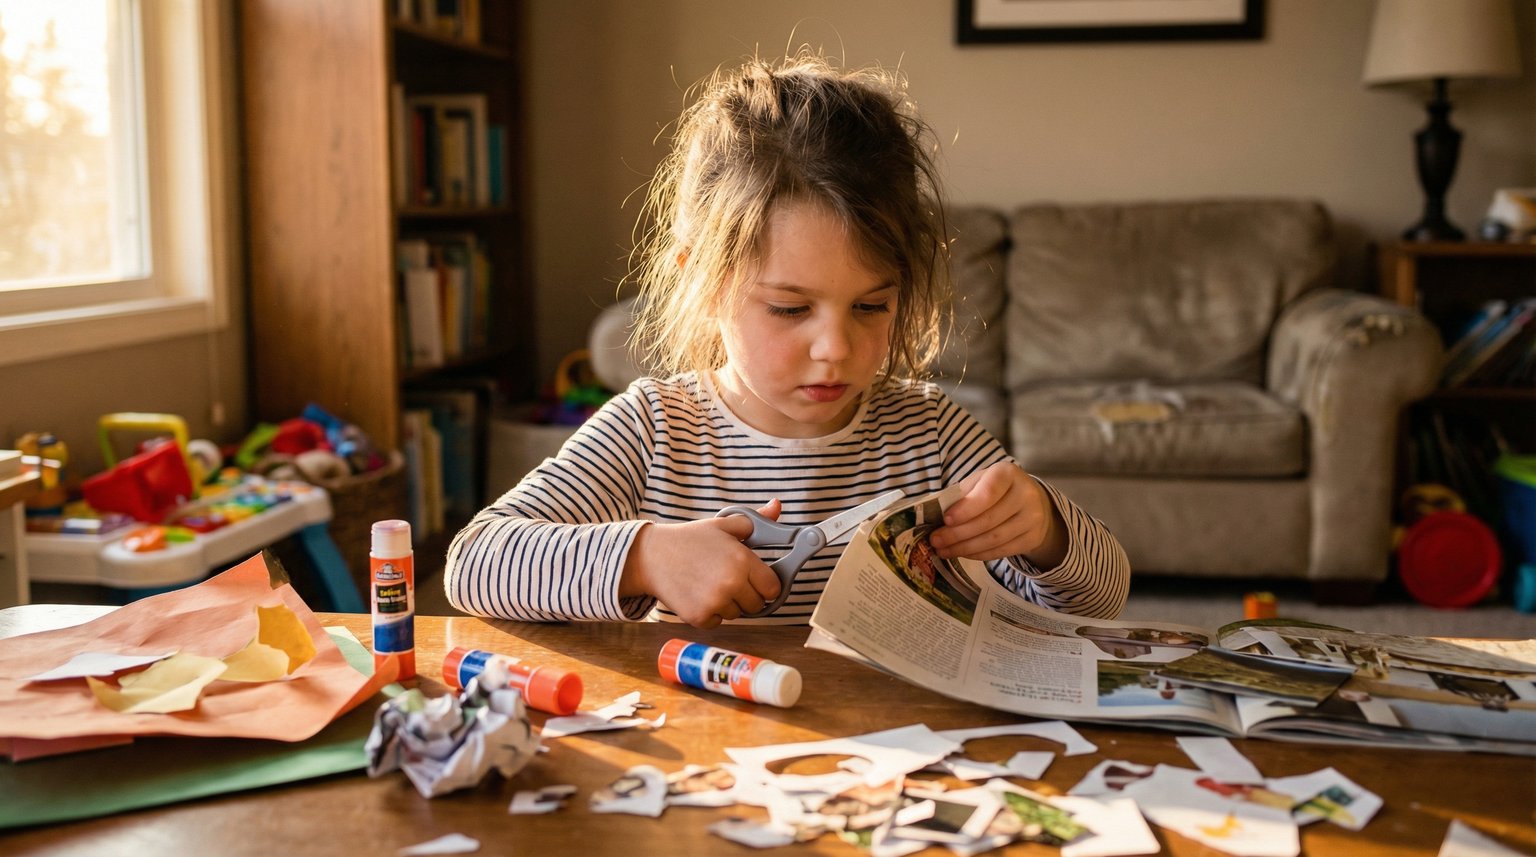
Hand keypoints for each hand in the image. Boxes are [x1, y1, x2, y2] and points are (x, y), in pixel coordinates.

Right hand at [619, 499, 783, 627]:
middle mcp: (731, 583)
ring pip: (737, 614)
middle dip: (747, 595)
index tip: (757, 581)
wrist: (652, 556)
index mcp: (742, 560)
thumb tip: (777, 506)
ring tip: (710, 584)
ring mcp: (715, 602)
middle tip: (729, 580)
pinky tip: (699, 594)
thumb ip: (756, 521)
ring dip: (728, 604)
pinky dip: (711, 613)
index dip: (766, 585)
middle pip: (757, 605)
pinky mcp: (699, 617)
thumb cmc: (690, 539)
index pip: (773, 588)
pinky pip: (718, 622)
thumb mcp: (723, 525)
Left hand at [928, 462, 1066, 568]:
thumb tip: (935, 517)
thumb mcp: (979, 482)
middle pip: (988, 520)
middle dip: (957, 533)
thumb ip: (961, 495)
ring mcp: (1033, 518)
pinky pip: (1002, 551)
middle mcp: (1025, 494)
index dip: (966, 509)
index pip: (987, 493)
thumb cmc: (996, 489)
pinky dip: (978, 554)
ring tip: (944, 550)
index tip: (946, 520)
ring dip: (965, 548)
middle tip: (935, 541)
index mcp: (1007, 473)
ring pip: (994, 539)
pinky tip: (962, 553)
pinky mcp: (1033, 538)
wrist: (1031, 502)